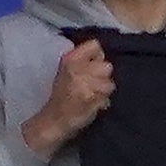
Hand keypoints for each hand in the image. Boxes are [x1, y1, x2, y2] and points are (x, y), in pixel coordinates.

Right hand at [22, 39, 113, 158]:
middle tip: (92, 84)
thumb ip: (84, 62)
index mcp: (70, 59)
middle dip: (103, 76)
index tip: (93, 66)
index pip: (95, 45)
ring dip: (104, 90)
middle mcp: (78, 68)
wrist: (55, 119)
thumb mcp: (67, 71)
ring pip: (110, 83)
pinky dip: (103, 101)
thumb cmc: (62, 95)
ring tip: (92, 95)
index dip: (98, 56)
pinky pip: (107, 97)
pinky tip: (93, 104)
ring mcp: (86, 83)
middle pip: (107, 66)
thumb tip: (102, 56)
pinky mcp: (92, 97)